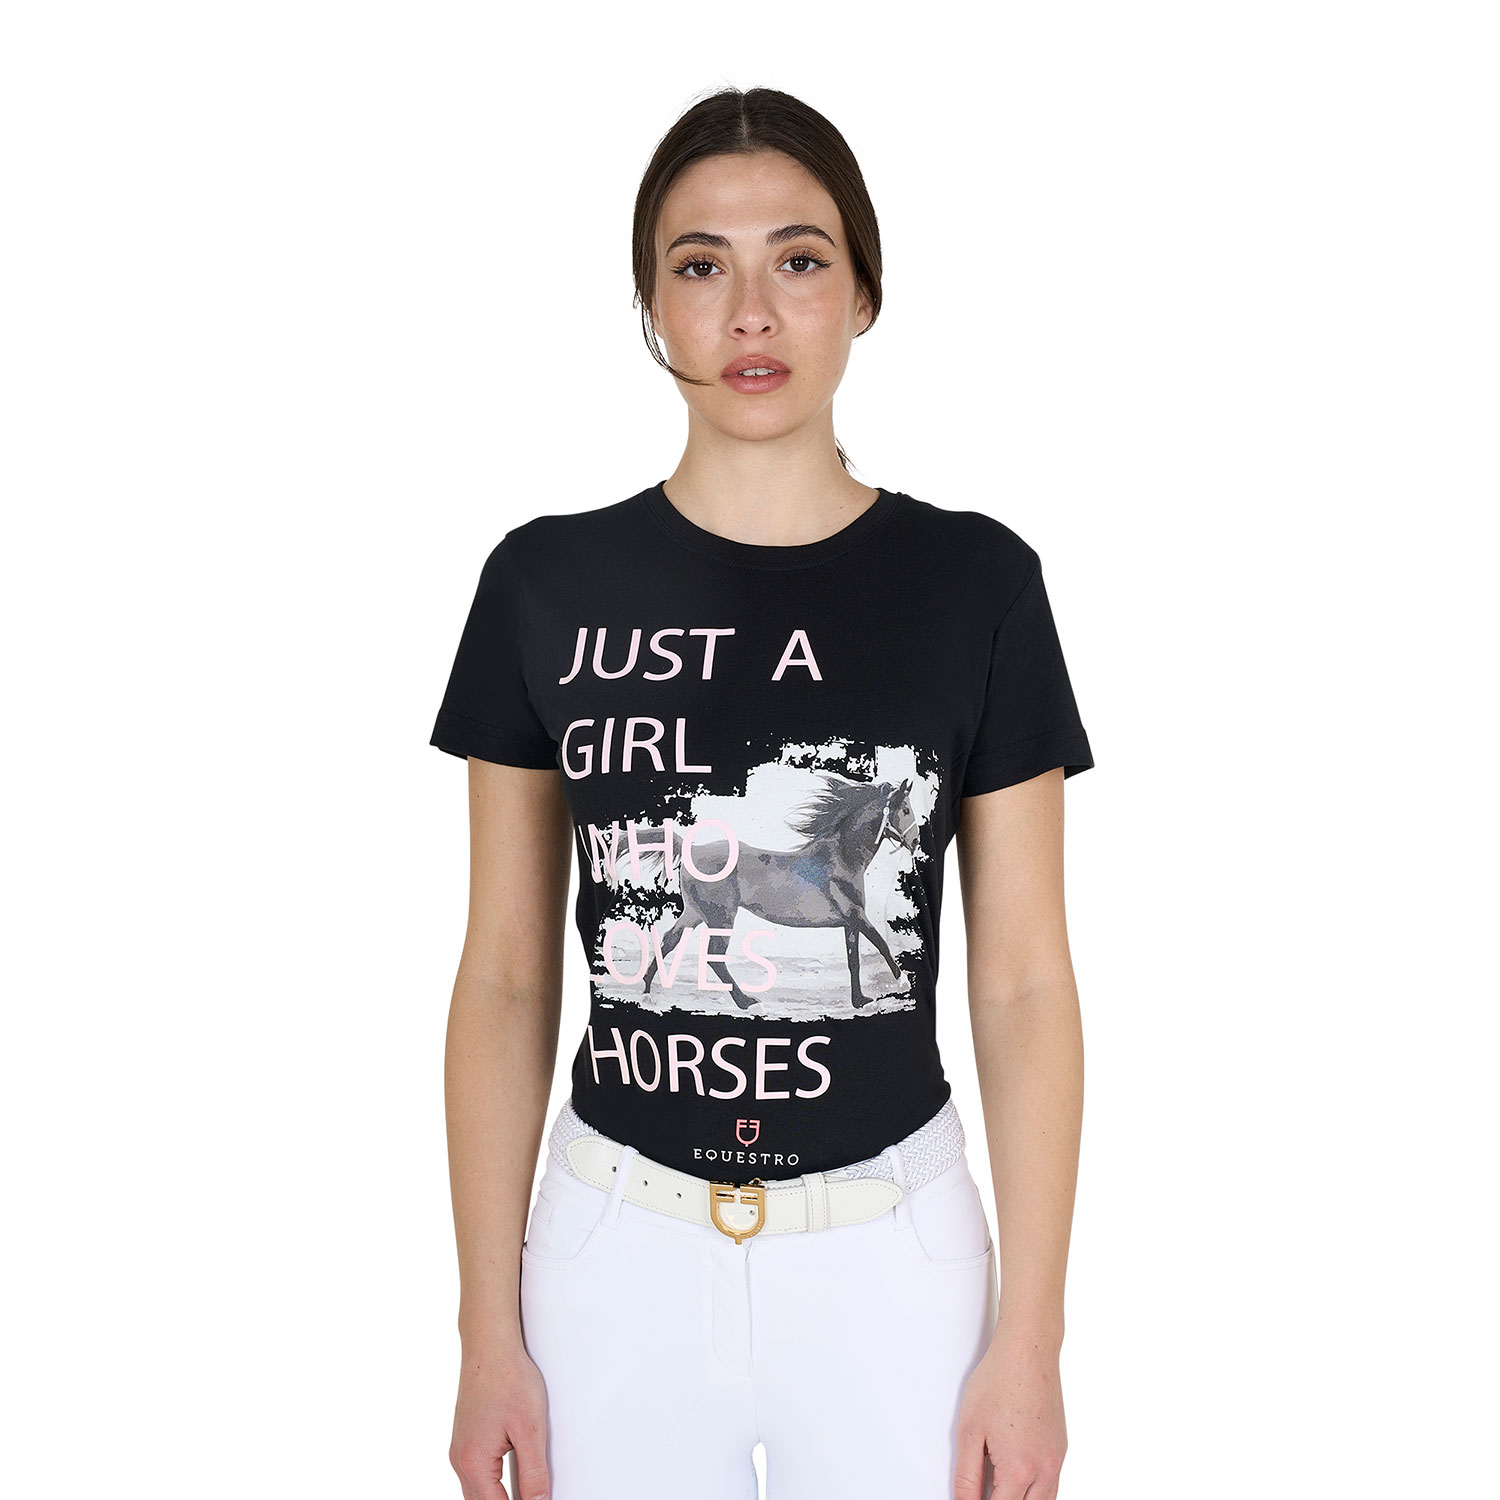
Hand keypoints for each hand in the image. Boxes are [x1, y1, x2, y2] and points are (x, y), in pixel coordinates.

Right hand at [449, 1339, 550, 1499]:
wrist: (490, 1345)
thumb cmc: (508, 1377)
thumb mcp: (531, 1429)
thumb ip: (534, 1472)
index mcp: (474, 1462)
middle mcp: (460, 1459)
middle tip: (533, 1496)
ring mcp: (460, 1448)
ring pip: (477, 1490)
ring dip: (498, 1495)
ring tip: (525, 1490)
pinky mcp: (465, 1438)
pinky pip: (476, 1472)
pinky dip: (492, 1482)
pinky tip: (510, 1477)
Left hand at [954, 1325, 1066, 1499]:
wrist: (1028, 1351)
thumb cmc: (998, 1381)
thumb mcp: (969, 1431)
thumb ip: (966, 1477)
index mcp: (1020, 1470)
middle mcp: (1045, 1471)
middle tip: (983, 1492)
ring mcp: (1057, 1461)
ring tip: (998, 1489)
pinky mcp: (1061, 1450)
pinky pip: (1052, 1486)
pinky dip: (1036, 1492)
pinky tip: (1017, 1481)